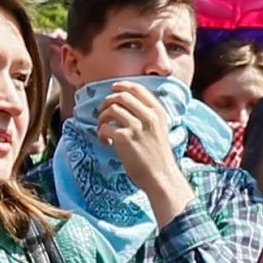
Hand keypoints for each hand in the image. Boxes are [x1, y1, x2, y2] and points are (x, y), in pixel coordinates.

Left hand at [93, 83, 191, 218]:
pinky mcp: (124, 138)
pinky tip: (106, 142)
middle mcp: (148, 115)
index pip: (137, 88)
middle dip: (107, 102)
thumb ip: (148, 115)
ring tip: (103, 129)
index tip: (113, 89)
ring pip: (111, 109)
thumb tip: (125, 105)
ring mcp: (136, 126)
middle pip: (121, 96)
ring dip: (101, 118)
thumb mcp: (159, 129)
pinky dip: (101, 134)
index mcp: (158, 111)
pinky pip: (105, 127)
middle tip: (103, 113)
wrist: (161, 176)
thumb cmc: (158, 156)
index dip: (121, 85)